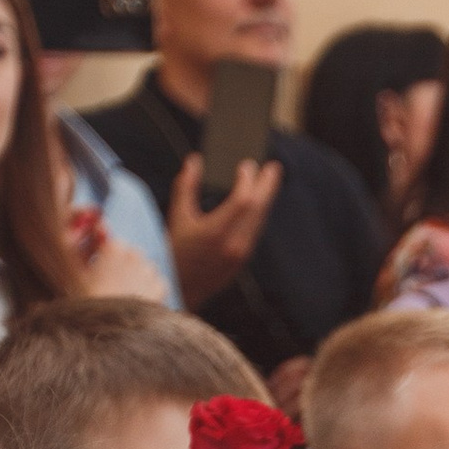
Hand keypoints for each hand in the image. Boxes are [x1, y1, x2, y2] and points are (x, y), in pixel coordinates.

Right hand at [81, 230, 165, 301]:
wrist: (107, 332)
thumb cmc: (84, 302)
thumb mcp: (75, 272)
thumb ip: (82, 247)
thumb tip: (96, 228)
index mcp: (112, 246)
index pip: (109, 243)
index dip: (102, 257)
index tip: (96, 272)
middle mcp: (134, 254)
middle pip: (128, 254)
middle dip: (120, 265)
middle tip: (108, 286)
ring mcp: (149, 270)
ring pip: (144, 267)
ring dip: (136, 276)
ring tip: (122, 296)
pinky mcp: (160, 287)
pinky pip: (157, 282)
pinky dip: (149, 289)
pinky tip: (136, 302)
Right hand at [168, 151, 280, 312]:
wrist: (179, 289)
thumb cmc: (174, 250)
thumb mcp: (177, 216)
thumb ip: (185, 186)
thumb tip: (194, 160)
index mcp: (216, 233)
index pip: (243, 201)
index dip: (247, 180)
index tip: (247, 165)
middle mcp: (233, 244)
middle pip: (258, 209)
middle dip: (267, 186)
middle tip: (274, 167)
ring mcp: (240, 253)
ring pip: (259, 220)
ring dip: (266, 198)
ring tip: (269, 180)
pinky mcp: (243, 259)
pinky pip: (255, 230)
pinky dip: (258, 213)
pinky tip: (259, 202)